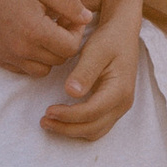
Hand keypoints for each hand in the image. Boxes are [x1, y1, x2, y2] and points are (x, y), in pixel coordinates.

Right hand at [0, 0, 93, 82]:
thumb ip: (69, 4)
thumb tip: (88, 18)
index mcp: (35, 30)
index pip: (71, 48)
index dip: (77, 33)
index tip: (70, 18)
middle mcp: (22, 49)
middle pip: (60, 60)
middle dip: (65, 43)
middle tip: (59, 22)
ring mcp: (9, 57)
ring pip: (44, 69)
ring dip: (50, 54)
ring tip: (44, 33)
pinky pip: (25, 70)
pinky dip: (32, 59)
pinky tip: (29, 38)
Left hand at [40, 0, 143, 141]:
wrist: (123, 34)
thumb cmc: (109, 39)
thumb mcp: (96, 50)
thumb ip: (84, 72)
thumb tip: (71, 92)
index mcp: (120, 90)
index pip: (92, 112)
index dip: (68, 115)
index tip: (48, 110)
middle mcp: (122, 103)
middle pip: (93, 128)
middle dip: (67, 128)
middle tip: (44, 121)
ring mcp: (119, 108)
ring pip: (94, 131)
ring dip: (71, 131)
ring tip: (49, 122)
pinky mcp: (113, 108)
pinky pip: (96, 126)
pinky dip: (78, 127)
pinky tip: (62, 119)